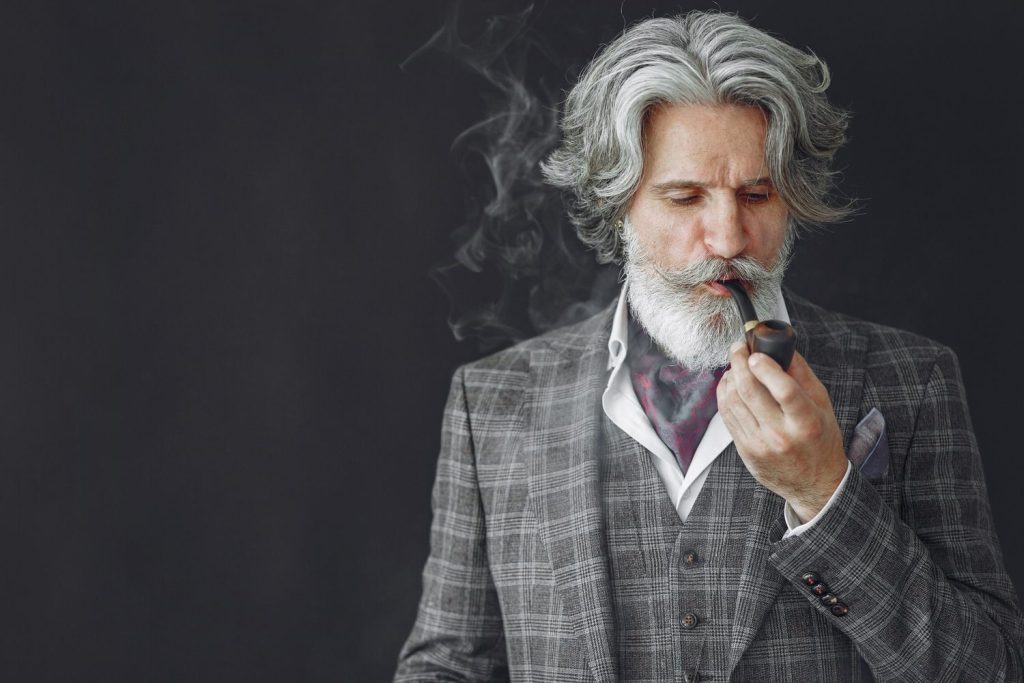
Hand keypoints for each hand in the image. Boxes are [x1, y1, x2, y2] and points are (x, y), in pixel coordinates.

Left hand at [717, 342, 847, 522]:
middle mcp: (782, 435)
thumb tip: (781, 349)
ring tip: (735, 366)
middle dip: (739, 363)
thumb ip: (801, 375)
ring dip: (729, 377)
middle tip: (738, 349)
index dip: (765, 368)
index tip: (755, 353)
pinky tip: (730, 385)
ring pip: (733, 402)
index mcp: (806, 422)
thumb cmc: (820, 440)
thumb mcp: (822, 406)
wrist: (815, 484)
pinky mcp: (745, 451)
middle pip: (750, 392)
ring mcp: (760, 445)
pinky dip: (724, 395)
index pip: (783, 390)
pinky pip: (727, 416)